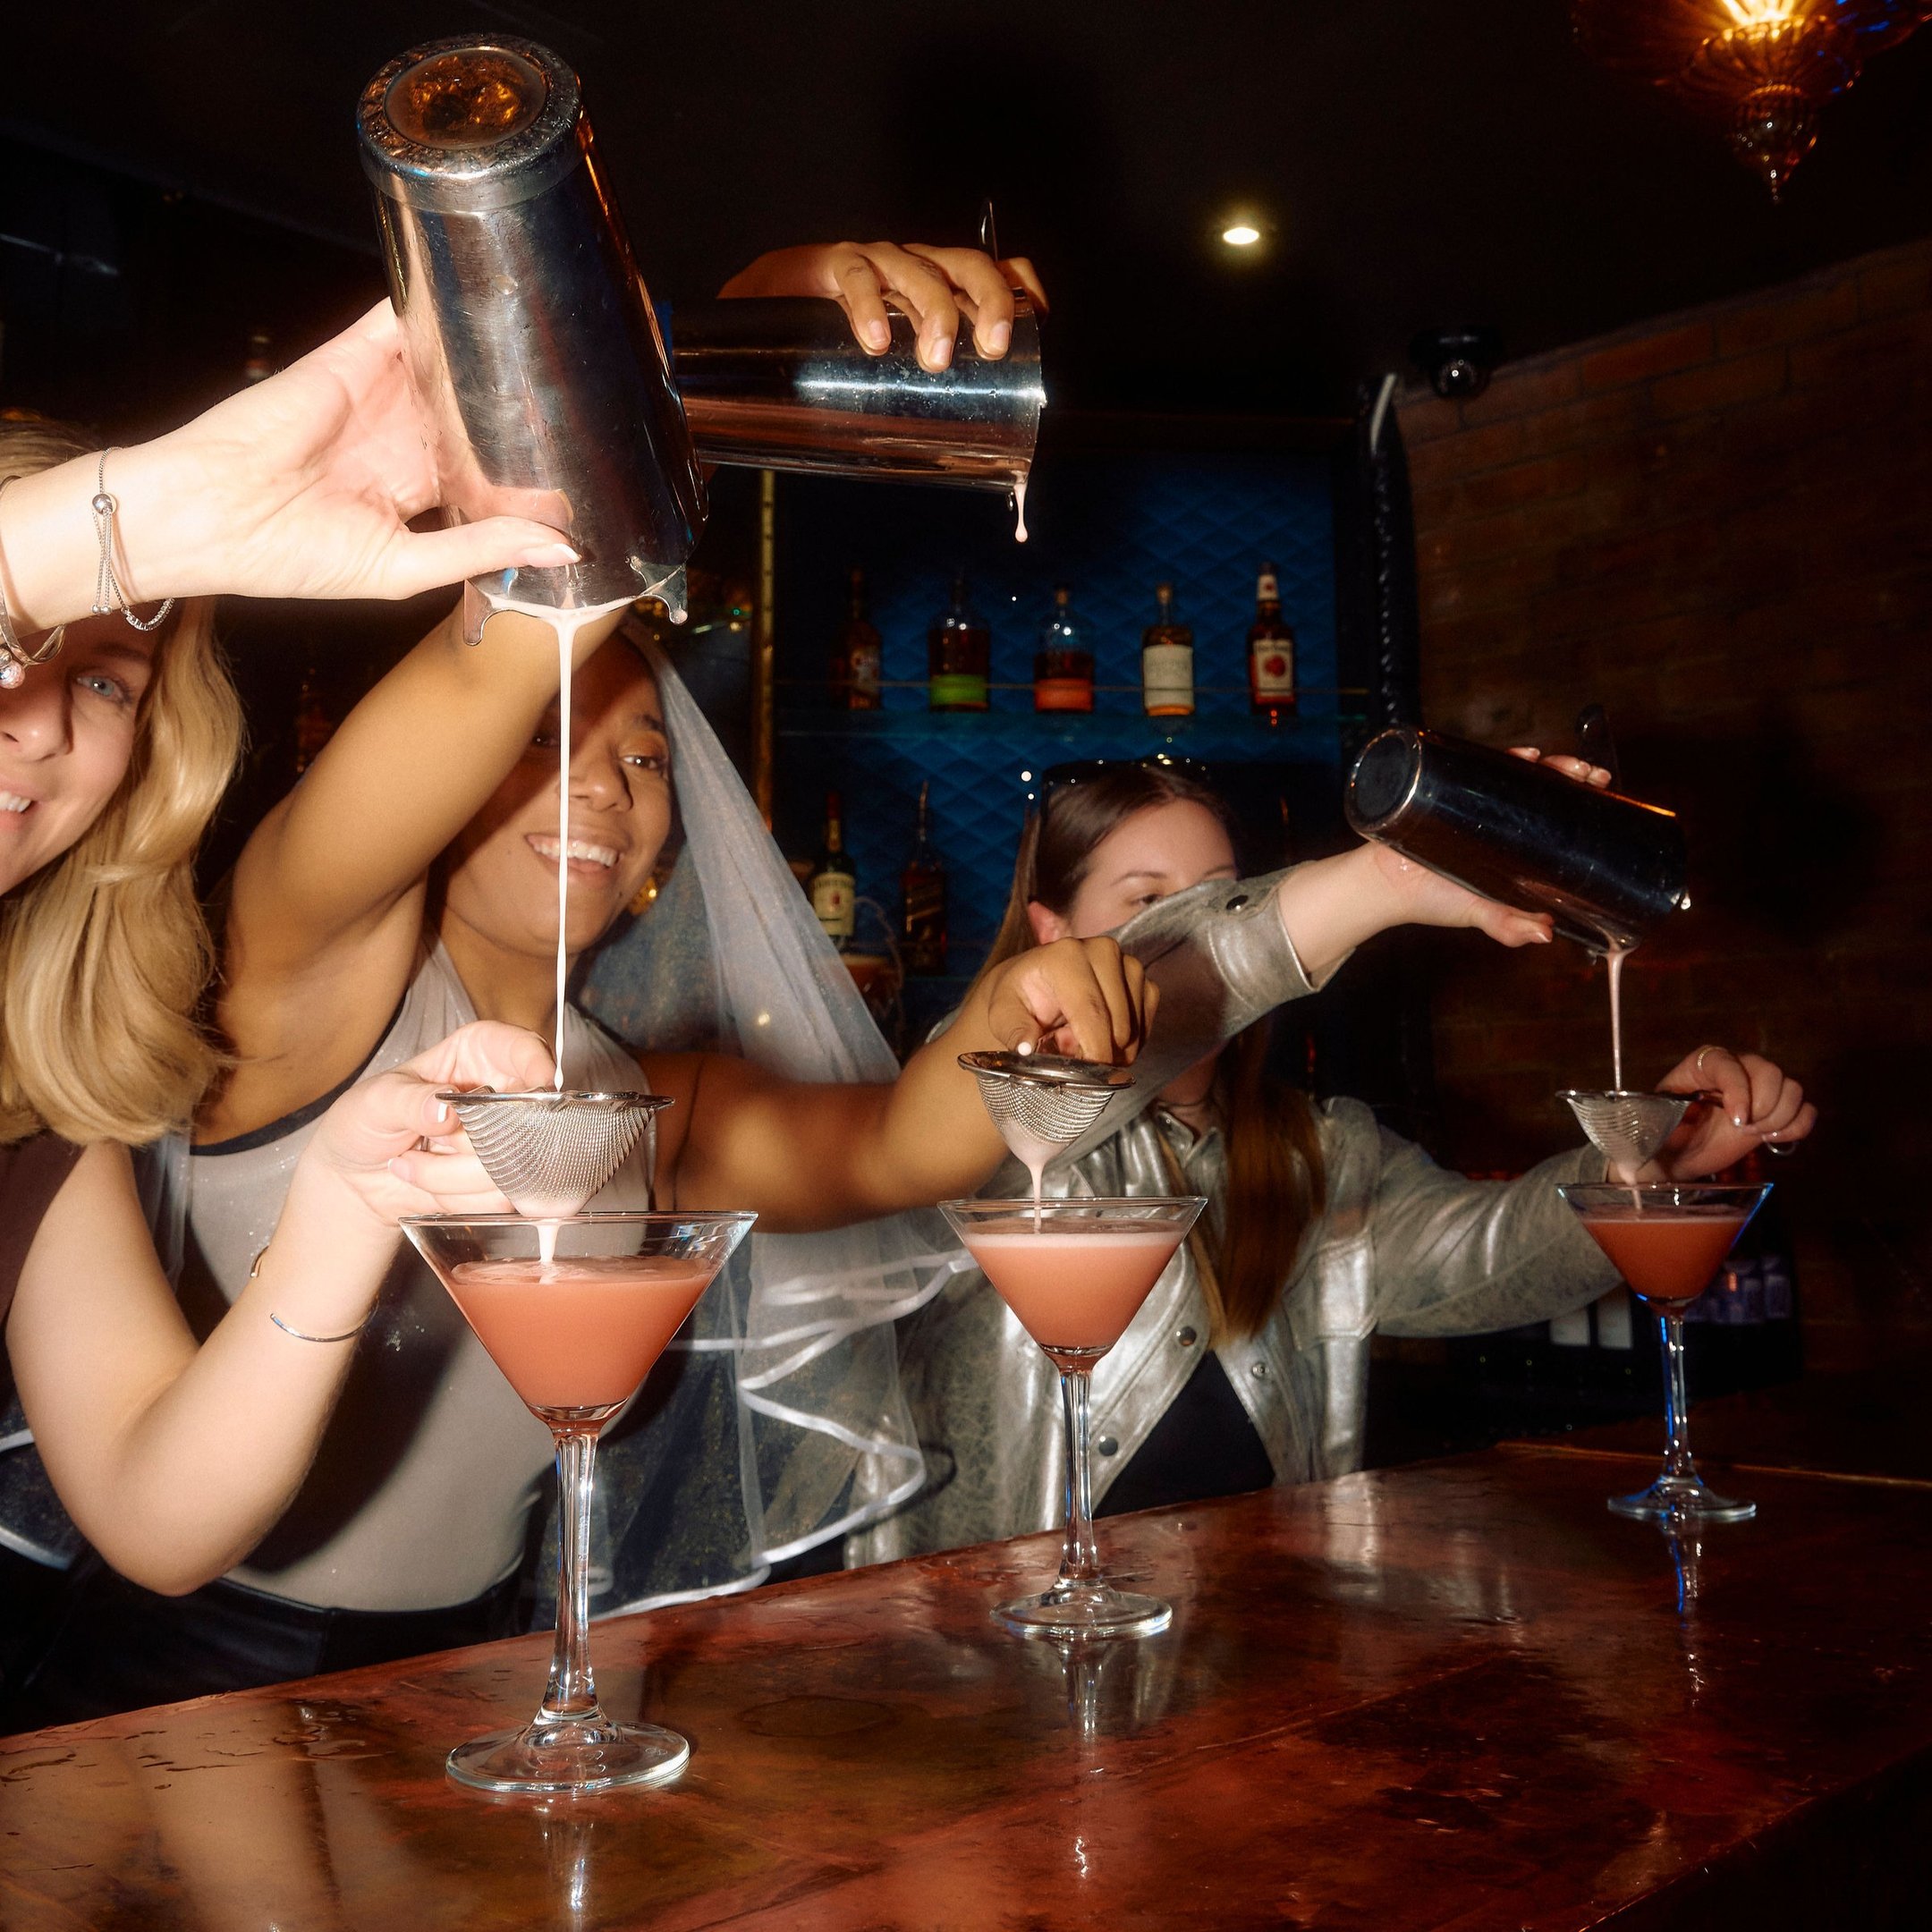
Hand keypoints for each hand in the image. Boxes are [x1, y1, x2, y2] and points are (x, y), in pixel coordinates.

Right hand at [121, 304, 579, 604]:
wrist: (214, 516)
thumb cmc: (291, 556)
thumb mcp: (407, 567)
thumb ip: (483, 549)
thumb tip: (559, 549)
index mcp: (412, 494)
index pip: (484, 476)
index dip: (526, 473)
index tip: (580, 473)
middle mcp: (400, 441)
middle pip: (474, 417)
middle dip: (519, 414)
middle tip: (584, 404)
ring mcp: (377, 396)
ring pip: (448, 368)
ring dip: (490, 358)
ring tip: (552, 344)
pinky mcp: (352, 358)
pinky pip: (401, 321)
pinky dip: (439, 308)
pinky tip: (483, 296)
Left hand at [303, 1021, 556, 1223]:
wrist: (355, 1179)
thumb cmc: (364, 1122)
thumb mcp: (376, 1101)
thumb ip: (409, 1101)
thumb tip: (444, 1111)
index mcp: (478, 1054)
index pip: (522, 1048)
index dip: (536, 1062)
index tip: (539, 1082)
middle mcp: (501, 1094)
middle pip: (525, 1116)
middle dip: (474, 1140)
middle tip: (431, 1137)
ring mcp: (505, 1141)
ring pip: (511, 1164)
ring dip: (452, 1174)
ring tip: (415, 1160)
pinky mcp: (502, 1181)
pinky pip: (499, 1196)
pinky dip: (455, 1196)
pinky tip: (428, 1182)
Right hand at [719, 243, 1048, 372]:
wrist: (752, 327)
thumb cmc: (832, 356)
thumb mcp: (888, 375)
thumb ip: (921, 402)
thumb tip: (971, 469)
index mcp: (937, 288)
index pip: (992, 270)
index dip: (1019, 287)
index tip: (1039, 319)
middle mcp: (913, 268)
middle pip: (966, 265)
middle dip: (987, 302)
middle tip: (991, 349)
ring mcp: (875, 262)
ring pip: (919, 268)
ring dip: (935, 309)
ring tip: (935, 358)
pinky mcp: (831, 264)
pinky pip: (856, 275)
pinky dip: (868, 305)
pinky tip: (875, 340)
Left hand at [983, 937, 1156, 1063]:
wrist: (1034, 982)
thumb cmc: (1018, 999)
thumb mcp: (1002, 1014)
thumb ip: (1013, 1030)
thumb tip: (1026, 1048)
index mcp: (1065, 956)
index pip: (1092, 1012)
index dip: (1095, 1051)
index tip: (1089, 1077)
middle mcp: (1101, 950)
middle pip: (1119, 1024)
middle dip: (1101, 1054)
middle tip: (1074, 1058)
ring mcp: (1127, 962)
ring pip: (1135, 1028)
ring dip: (1114, 1050)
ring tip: (1083, 1044)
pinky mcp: (1141, 978)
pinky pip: (1147, 1023)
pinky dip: (1130, 1042)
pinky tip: (1105, 1041)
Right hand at [1360, 749, 1612, 947]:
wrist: (1382, 888)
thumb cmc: (1431, 899)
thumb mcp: (1478, 913)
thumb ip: (1507, 925)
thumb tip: (1544, 934)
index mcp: (1510, 842)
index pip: (1552, 811)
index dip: (1579, 798)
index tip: (1602, 789)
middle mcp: (1495, 816)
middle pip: (1541, 785)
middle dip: (1570, 773)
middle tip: (1591, 775)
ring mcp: (1472, 799)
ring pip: (1515, 771)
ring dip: (1544, 762)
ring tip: (1564, 763)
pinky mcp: (1448, 788)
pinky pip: (1476, 766)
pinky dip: (1501, 758)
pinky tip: (1522, 756)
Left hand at [1641, 1045, 1815, 1180]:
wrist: (1678, 1156)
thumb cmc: (1664, 1135)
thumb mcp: (1654, 1123)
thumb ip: (1667, 1114)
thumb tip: (1688, 1113)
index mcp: (1702, 1065)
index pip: (1728, 1063)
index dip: (1738, 1090)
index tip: (1737, 1121)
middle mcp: (1736, 1069)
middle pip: (1769, 1071)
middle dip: (1762, 1106)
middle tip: (1741, 1128)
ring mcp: (1759, 1089)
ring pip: (1792, 1088)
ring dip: (1779, 1118)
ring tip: (1753, 1133)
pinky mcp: (1776, 1110)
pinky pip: (1806, 1109)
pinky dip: (1797, 1126)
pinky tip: (1772, 1139)